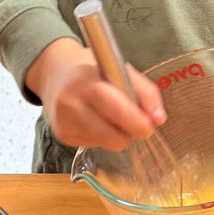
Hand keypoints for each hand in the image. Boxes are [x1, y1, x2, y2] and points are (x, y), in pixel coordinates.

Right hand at [27, 37, 165, 152]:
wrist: (55, 73)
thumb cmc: (91, 70)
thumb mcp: (119, 69)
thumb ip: (144, 91)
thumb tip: (158, 118)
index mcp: (87, 82)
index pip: (118, 110)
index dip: (137, 122)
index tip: (149, 124)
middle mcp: (71, 103)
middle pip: (111, 135)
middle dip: (130, 134)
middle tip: (136, 125)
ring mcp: (64, 122)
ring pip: (105, 143)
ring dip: (116, 135)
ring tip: (111, 117)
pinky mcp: (62, 135)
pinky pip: (94, 145)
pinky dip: (101, 137)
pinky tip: (95, 121)